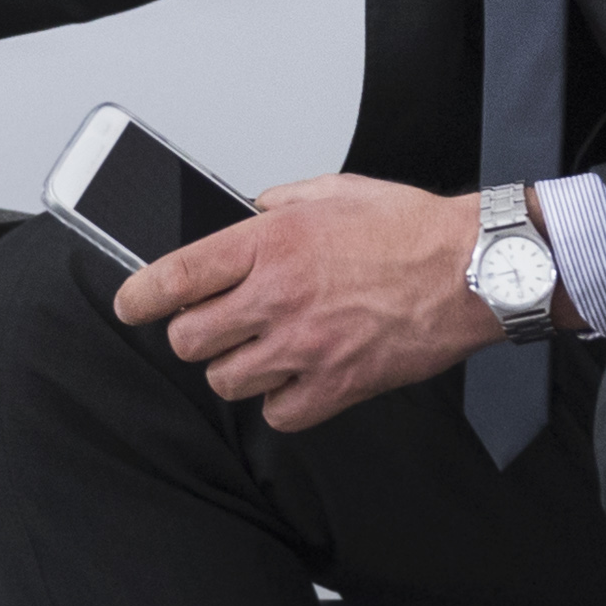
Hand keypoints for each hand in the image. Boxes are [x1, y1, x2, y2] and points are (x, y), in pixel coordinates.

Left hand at [112, 174, 501, 434]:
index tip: (130, 305)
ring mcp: (305, 347)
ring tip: (263, 351)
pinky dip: (280, 403)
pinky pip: (277, 414)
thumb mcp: (335, 191)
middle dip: (194, 335)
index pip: (174, 277)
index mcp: (270, 243)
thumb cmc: (413, 230)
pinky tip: (296, 380)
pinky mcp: (336, 386)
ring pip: (226, 381)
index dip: (140, 296)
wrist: (475, 271)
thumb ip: (279, 202)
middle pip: (189, 340)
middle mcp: (278, 297)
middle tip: (214, 327)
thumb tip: (249, 209)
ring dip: (236, 368)